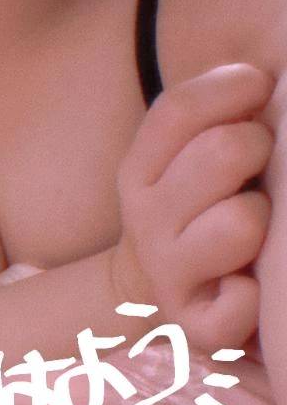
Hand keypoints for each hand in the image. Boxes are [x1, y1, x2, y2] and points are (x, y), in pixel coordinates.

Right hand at [112, 63, 273, 350]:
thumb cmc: (194, 208)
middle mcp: (144, 221)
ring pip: (241, 222)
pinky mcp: (196, 328)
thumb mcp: (183, 156)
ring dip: (262, 221)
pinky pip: (242, 304)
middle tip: (255, 169)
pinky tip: (246, 286)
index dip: (231, 89)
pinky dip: (254, 297)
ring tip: (254, 230)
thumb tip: (267, 75)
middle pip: (223, 152)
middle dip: (257, 149)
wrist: (156, 291)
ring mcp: (168, 276)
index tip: (259, 88)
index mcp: (138, 173)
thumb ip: (213, 113)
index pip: (178, 111)